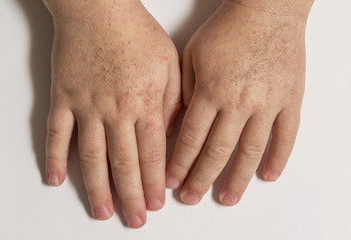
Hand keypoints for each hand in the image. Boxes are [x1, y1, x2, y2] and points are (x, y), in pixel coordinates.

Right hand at [44, 0, 180, 227]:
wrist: (99, 7)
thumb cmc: (136, 32)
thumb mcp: (170, 63)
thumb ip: (172, 102)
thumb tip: (169, 134)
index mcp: (144, 102)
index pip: (152, 154)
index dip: (153, 183)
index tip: (155, 204)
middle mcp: (115, 110)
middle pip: (123, 163)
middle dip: (130, 195)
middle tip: (134, 219)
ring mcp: (86, 106)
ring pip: (91, 157)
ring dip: (97, 188)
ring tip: (102, 212)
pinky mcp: (63, 98)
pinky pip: (57, 134)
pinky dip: (55, 158)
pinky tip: (56, 180)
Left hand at [166, 0, 309, 205]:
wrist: (265, 9)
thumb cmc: (226, 29)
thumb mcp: (191, 55)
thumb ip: (184, 91)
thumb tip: (177, 123)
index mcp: (210, 92)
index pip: (190, 139)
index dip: (178, 164)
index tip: (171, 182)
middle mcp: (238, 103)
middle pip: (216, 151)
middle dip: (201, 178)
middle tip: (191, 198)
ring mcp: (267, 103)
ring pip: (250, 150)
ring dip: (237, 178)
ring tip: (228, 198)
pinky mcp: (290, 99)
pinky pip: (286, 135)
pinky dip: (279, 158)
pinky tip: (268, 175)